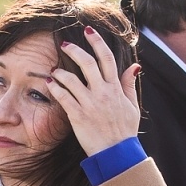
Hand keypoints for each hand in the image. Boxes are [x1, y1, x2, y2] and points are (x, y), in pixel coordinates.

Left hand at [46, 26, 142, 157]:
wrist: (117, 154)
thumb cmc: (124, 131)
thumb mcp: (132, 106)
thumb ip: (129, 85)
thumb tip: (135, 66)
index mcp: (115, 88)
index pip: (107, 58)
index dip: (97, 42)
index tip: (88, 31)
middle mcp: (102, 93)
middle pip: (87, 63)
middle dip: (74, 50)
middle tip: (64, 45)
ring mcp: (89, 104)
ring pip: (71, 80)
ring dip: (60, 72)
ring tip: (54, 70)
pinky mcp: (78, 116)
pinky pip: (63, 97)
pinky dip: (55, 88)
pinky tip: (50, 84)